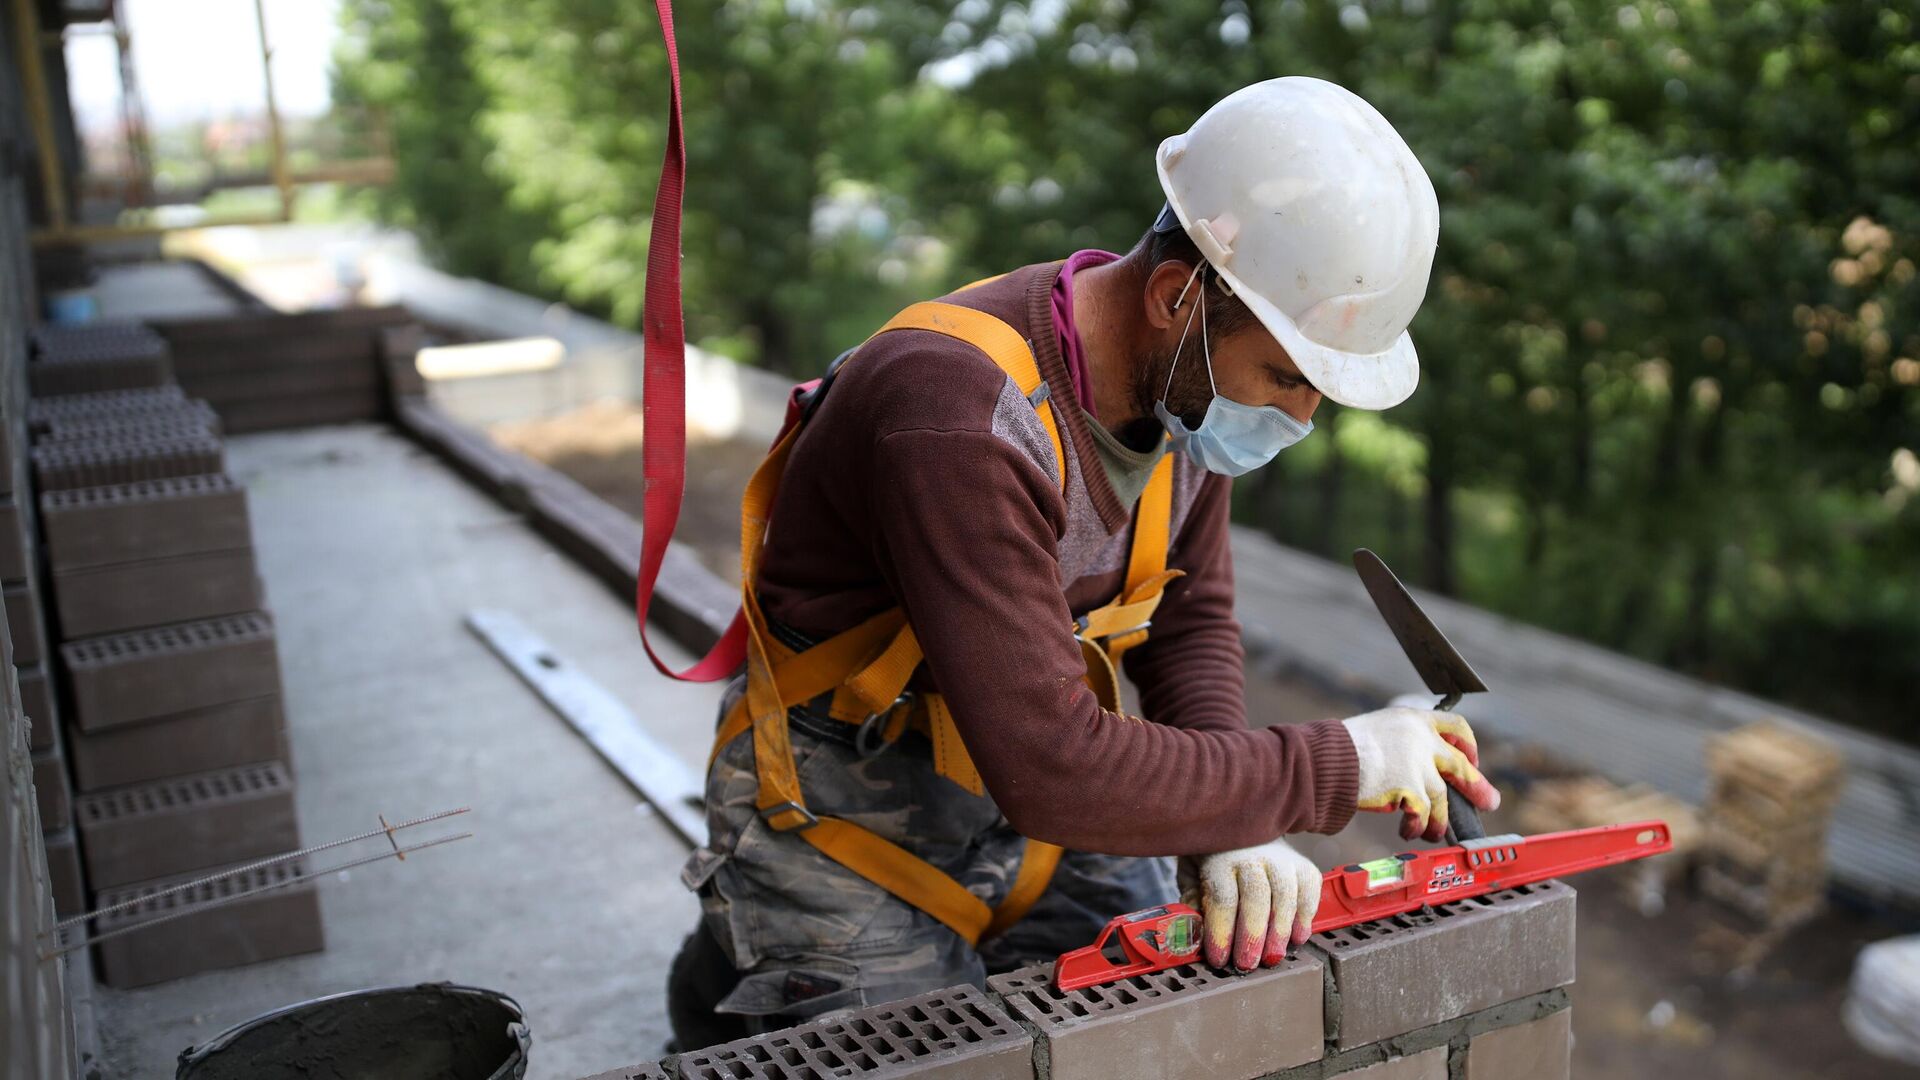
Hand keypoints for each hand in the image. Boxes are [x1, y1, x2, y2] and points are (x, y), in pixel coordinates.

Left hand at [1178, 838, 1322, 971]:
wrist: (1242, 826)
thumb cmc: (1213, 858)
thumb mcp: (1191, 875)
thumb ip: (1193, 902)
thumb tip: (1194, 934)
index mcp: (1220, 859)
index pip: (1223, 898)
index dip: (1222, 932)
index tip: (1218, 959)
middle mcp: (1252, 856)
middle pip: (1256, 897)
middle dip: (1252, 936)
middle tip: (1247, 964)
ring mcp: (1281, 858)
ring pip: (1285, 896)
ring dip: (1280, 931)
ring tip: (1272, 957)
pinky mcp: (1302, 864)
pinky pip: (1309, 891)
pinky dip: (1306, 916)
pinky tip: (1297, 938)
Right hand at [1342, 706, 1500, 841]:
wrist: (1324, 761)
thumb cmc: (1340, 750)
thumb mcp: (1378, 732)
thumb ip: (1403, 745)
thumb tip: (1421, 771)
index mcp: (1413, 719)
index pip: (1455, 725)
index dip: (1468, 744)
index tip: (1471, 759)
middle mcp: (1420, 738)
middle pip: (1461, 765)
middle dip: (1478, 787)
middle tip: (1489, 802)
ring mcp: (1417, 764)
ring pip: (1442, 797)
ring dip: (1439, 820)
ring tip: (1432, 832)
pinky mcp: (1410, 788)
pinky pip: (1423, 814)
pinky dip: (1417, 826)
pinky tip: (1408, 831)